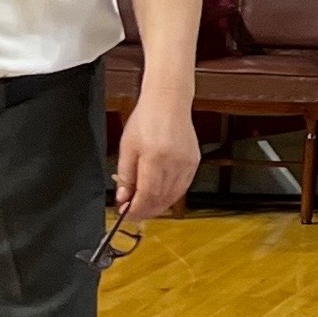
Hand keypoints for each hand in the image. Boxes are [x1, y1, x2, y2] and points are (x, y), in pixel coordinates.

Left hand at [112, 96, 198, 227]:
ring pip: (173, 196)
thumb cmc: (146, 119)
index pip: (147, 195)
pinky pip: (182, 187)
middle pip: (160, 199)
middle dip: (145, 210)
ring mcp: (187, 163)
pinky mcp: (194, 162)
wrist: (168, 102)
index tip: (125, 214)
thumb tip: (123, 198)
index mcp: (155, 158)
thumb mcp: (127, 147)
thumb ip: (125, 176)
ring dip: (157, 205)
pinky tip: (160, 196)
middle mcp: (174, 163)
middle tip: (132, 214)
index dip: (135, 209)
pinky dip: (170, 195)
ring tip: (144, 206)